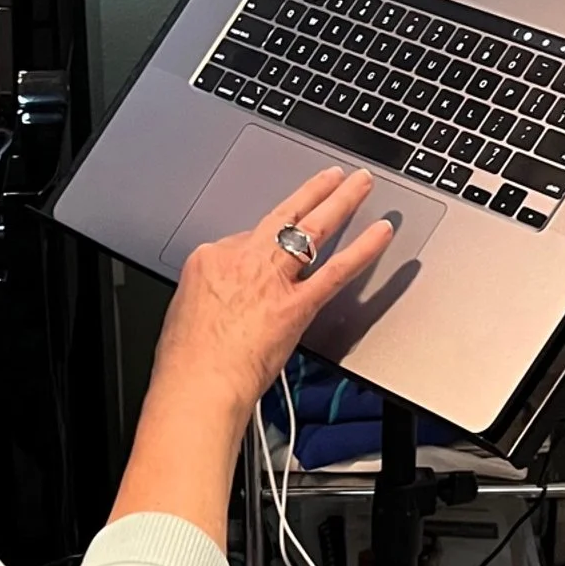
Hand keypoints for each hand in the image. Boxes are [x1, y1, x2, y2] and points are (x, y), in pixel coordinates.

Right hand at [151, 166, 395, 425]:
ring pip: (311, 229)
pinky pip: (336, 271)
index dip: (261, 243)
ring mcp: (272, 280)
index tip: (269, 247)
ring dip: (340, 202)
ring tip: (360, 184)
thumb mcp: (183, 314)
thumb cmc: (185, 364)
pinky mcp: (297, 305)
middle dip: (311, 192)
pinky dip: (363, 250)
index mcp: (209, 261)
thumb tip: (227, 300)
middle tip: (332, 176)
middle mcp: (242, 261)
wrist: (196, 388)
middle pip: (282, 217)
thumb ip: (212, 296)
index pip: (241, 239)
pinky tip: (380, 234)